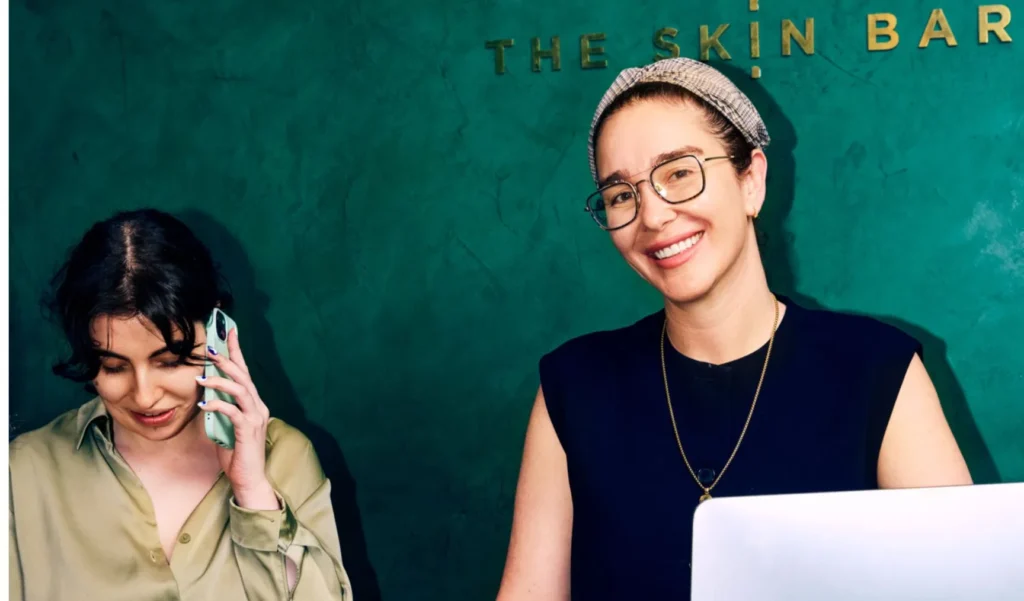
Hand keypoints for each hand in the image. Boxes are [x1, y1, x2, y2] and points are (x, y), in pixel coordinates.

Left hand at [196, 328, 279, 510]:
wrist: (249, 480)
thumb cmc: (236, 456)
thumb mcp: (224, 428)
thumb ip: (219, 411)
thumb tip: (205, 396)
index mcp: (254, 404)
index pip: (245, 372)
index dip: (237, 351)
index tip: (228, 331)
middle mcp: (258, 407)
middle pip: (244, 375)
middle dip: (227, 359)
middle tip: (209, 349)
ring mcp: (255, 417)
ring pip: (240, 389)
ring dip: (220, 380)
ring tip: (202, 376)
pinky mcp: (249, 430)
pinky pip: (233, 411)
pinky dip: (217, 404)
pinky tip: (204, 403)